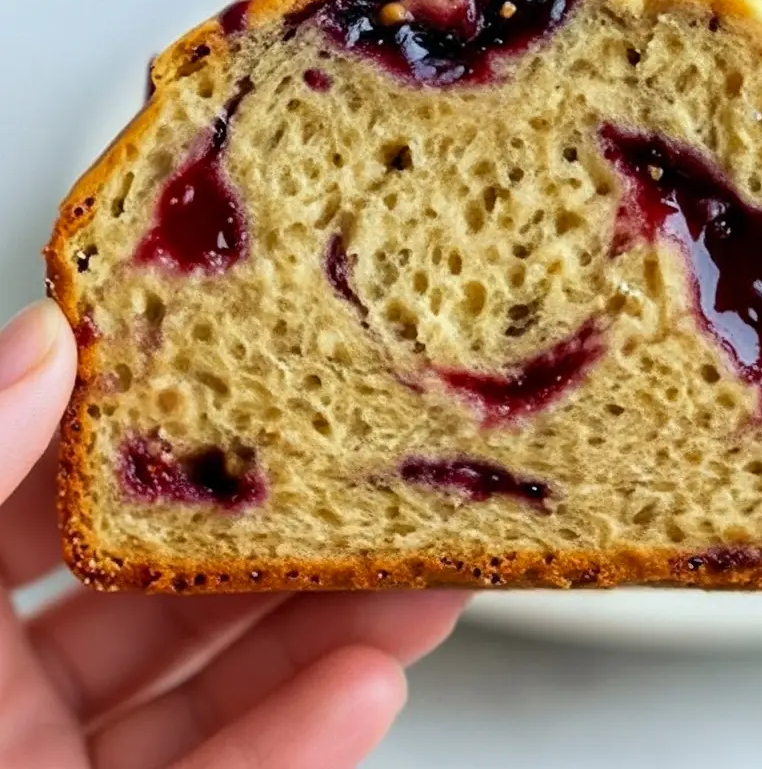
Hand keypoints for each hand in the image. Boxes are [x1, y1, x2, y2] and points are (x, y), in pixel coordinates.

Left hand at [0, 300, 466, 767]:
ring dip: (328, 639)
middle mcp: (0, 688)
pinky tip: (366, 686)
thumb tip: (43, 338)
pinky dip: (300, 743)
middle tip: (379, 486)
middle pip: (172, 593)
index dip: (162, 431)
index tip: (259, 383)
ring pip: (219, 691)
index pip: (66, 492)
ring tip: (417, 582)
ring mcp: (60, 768)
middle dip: (287, 541)